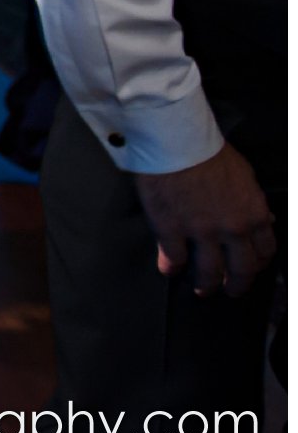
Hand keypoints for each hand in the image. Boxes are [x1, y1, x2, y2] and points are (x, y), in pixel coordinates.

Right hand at [134, 142, 277, 296]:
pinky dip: (171, 267)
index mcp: (254, 215)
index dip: (257, 264)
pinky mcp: (171, 230)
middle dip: (237, 285)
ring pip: (209, 272)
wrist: (177, 142)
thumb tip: (263, 220)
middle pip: (241, 270)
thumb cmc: (211, 152)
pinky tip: (168, 270)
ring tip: (202, 290)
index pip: (264, 251)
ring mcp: (201, 233)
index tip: (249, 268)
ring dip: (206, 285)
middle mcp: (232, 230)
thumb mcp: (245, 176)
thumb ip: (253, 203)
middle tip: (230, 290)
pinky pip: (173, 258)